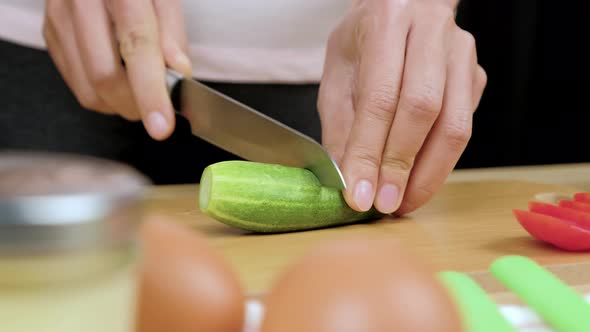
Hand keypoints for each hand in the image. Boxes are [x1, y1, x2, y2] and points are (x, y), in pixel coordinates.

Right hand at [43, 0, 191, 139]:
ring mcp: (58, 19)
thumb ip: (172, 32)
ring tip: (141, 91)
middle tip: (159, 109)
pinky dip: (104, 95)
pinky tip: (120, 79)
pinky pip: (77, 83)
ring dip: (121, 105)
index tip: (162, 126)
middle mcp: (78, 2)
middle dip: (137, 106)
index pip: (135, 47)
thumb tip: (179, 72)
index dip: (150, 92)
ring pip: (87, 89)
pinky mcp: (51, 35)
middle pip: (104, 77)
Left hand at [318, 0, 486, 214]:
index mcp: (387, 20)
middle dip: (400, 166)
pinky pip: (462, 128)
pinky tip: (418, 181)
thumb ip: (341, 125)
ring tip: (403, 203)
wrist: (402, 8)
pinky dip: (440, 162)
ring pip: (454, 125)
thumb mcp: (337, 74)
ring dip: (428, 174)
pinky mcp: (476, 76)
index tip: (358, 194)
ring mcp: (461, 53)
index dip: (368, 152)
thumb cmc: (363, 42)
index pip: (380, 97)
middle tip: (384, 204)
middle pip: (422, 110)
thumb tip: (348, 178)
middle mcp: (431, 31)